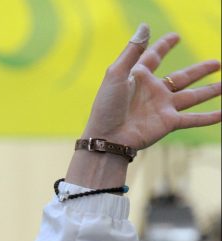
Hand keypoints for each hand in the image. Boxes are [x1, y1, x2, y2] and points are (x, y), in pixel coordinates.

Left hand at [82, 27, 220, 149]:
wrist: (107, 139)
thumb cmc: (106, 107)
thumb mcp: (116, 74)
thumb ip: (133, 50)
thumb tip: (145, 26)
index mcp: (139, 77)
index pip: (154, 57)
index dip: (164, 46)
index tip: (176, 37)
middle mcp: (153, 91)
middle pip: (182, 77)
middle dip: (199, 71)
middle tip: (217, 63)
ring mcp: (162, 107)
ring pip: (192, 96)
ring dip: (210, 90)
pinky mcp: (167, 122)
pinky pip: (192, 119)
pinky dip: (208, 117)